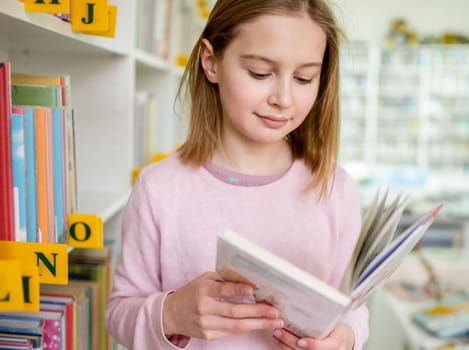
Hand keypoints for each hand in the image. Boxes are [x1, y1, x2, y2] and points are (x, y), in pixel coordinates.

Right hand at [163, 272, 283, 339]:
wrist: (171, 314)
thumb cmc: (192, 292)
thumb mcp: (204, 280)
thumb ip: (224, 280)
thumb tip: (249, 279)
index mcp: (203, 290)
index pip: (223, 290)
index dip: (239, 290)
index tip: (255, 289)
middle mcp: (204, 308)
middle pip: (235, 311)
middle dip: (258, 312)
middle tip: (275, 311)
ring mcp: (206, 324)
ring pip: (237, 326)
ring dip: (259, 324)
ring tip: (275, 321)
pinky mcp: (209, 335)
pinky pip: (232, 332)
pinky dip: (248, 328)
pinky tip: (261, 325)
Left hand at [273, 323, 354, 349]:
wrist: (342, 341)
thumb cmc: (337, 329)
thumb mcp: (336, 322)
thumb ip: (326, 316)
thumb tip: (313, 298)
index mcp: (335, 343)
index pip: (323, 347)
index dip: (313, 345)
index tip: (302, 341)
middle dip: (291, 342)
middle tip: (279, 331)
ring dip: (285, 345)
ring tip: (276, 333)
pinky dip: (286, 347)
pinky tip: (278, 339)